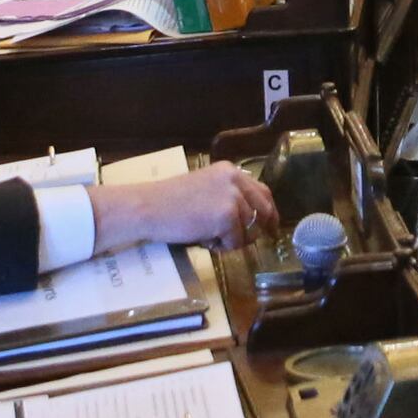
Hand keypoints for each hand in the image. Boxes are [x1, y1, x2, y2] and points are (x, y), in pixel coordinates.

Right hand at [91, 160, 274, 252]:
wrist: (148, 207)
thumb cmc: (168, 203)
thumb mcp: (204, 190)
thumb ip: (227, 197)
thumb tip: (251, 219)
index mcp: (229, 171)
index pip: (261, 191)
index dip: (267, 212)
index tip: (269, 226)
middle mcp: (235, 179)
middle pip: (263, 209)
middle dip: (259, 229)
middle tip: (250, 242)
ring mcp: (232, 197)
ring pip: (250, 229)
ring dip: (234, 240)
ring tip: (209, 237)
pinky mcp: (227, 216)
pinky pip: (236, 241)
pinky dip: (222, 246)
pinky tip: (204, 239)